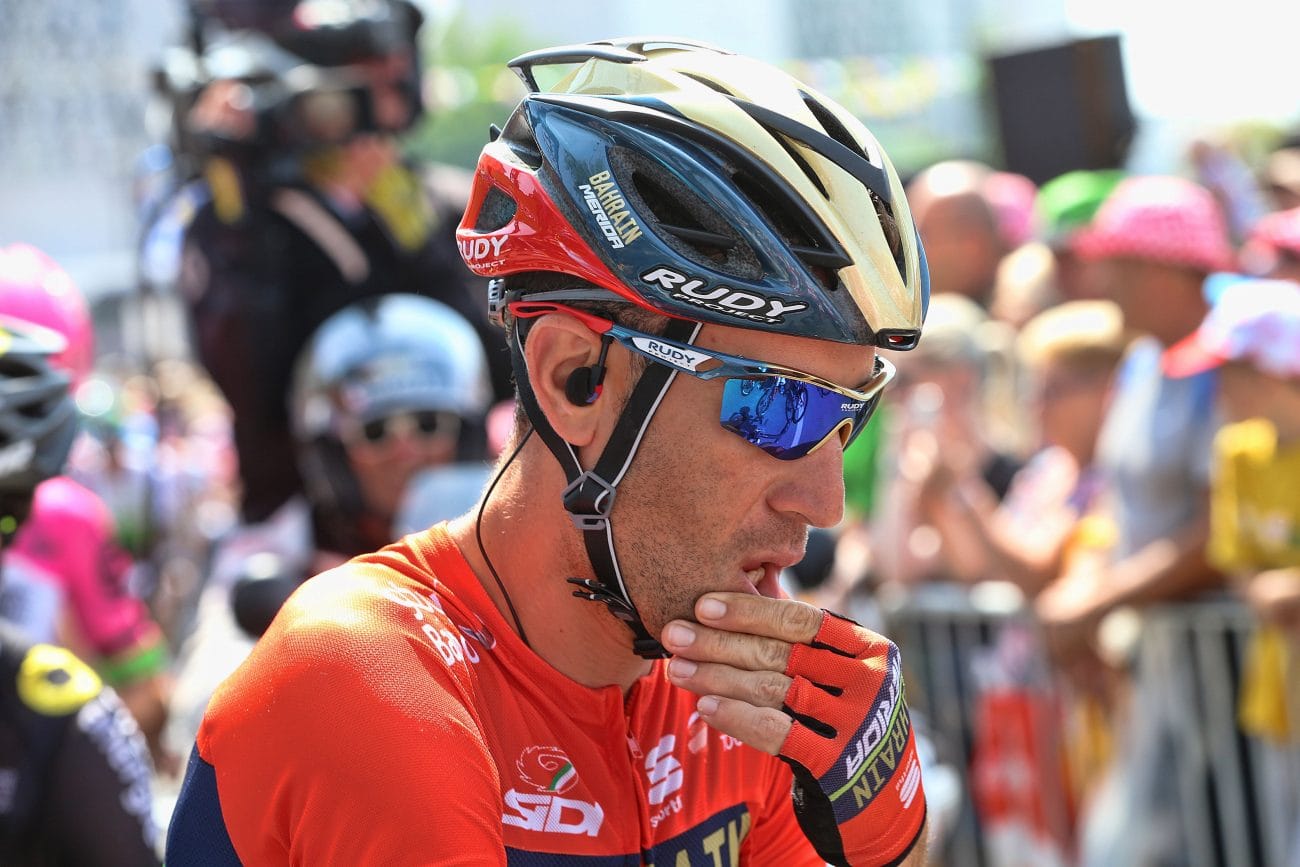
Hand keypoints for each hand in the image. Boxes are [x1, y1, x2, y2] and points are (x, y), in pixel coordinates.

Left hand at [663, 593, 925, 865]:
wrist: (885, 797)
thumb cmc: (847, 719)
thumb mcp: (843, 674)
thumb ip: (804, 643)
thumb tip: (736, 600)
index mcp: (869, 648)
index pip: (801, 619)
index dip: (749, 610)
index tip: (702, 604)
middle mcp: (867, 682)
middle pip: (779, 654)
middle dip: (719, 642)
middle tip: (673, 634)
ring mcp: (855, 724)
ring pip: (772, 690)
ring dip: (717, 677)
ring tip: (677, 669)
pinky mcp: (838, 764)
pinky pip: (778, 733)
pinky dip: (738, 717)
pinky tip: (705, 707)